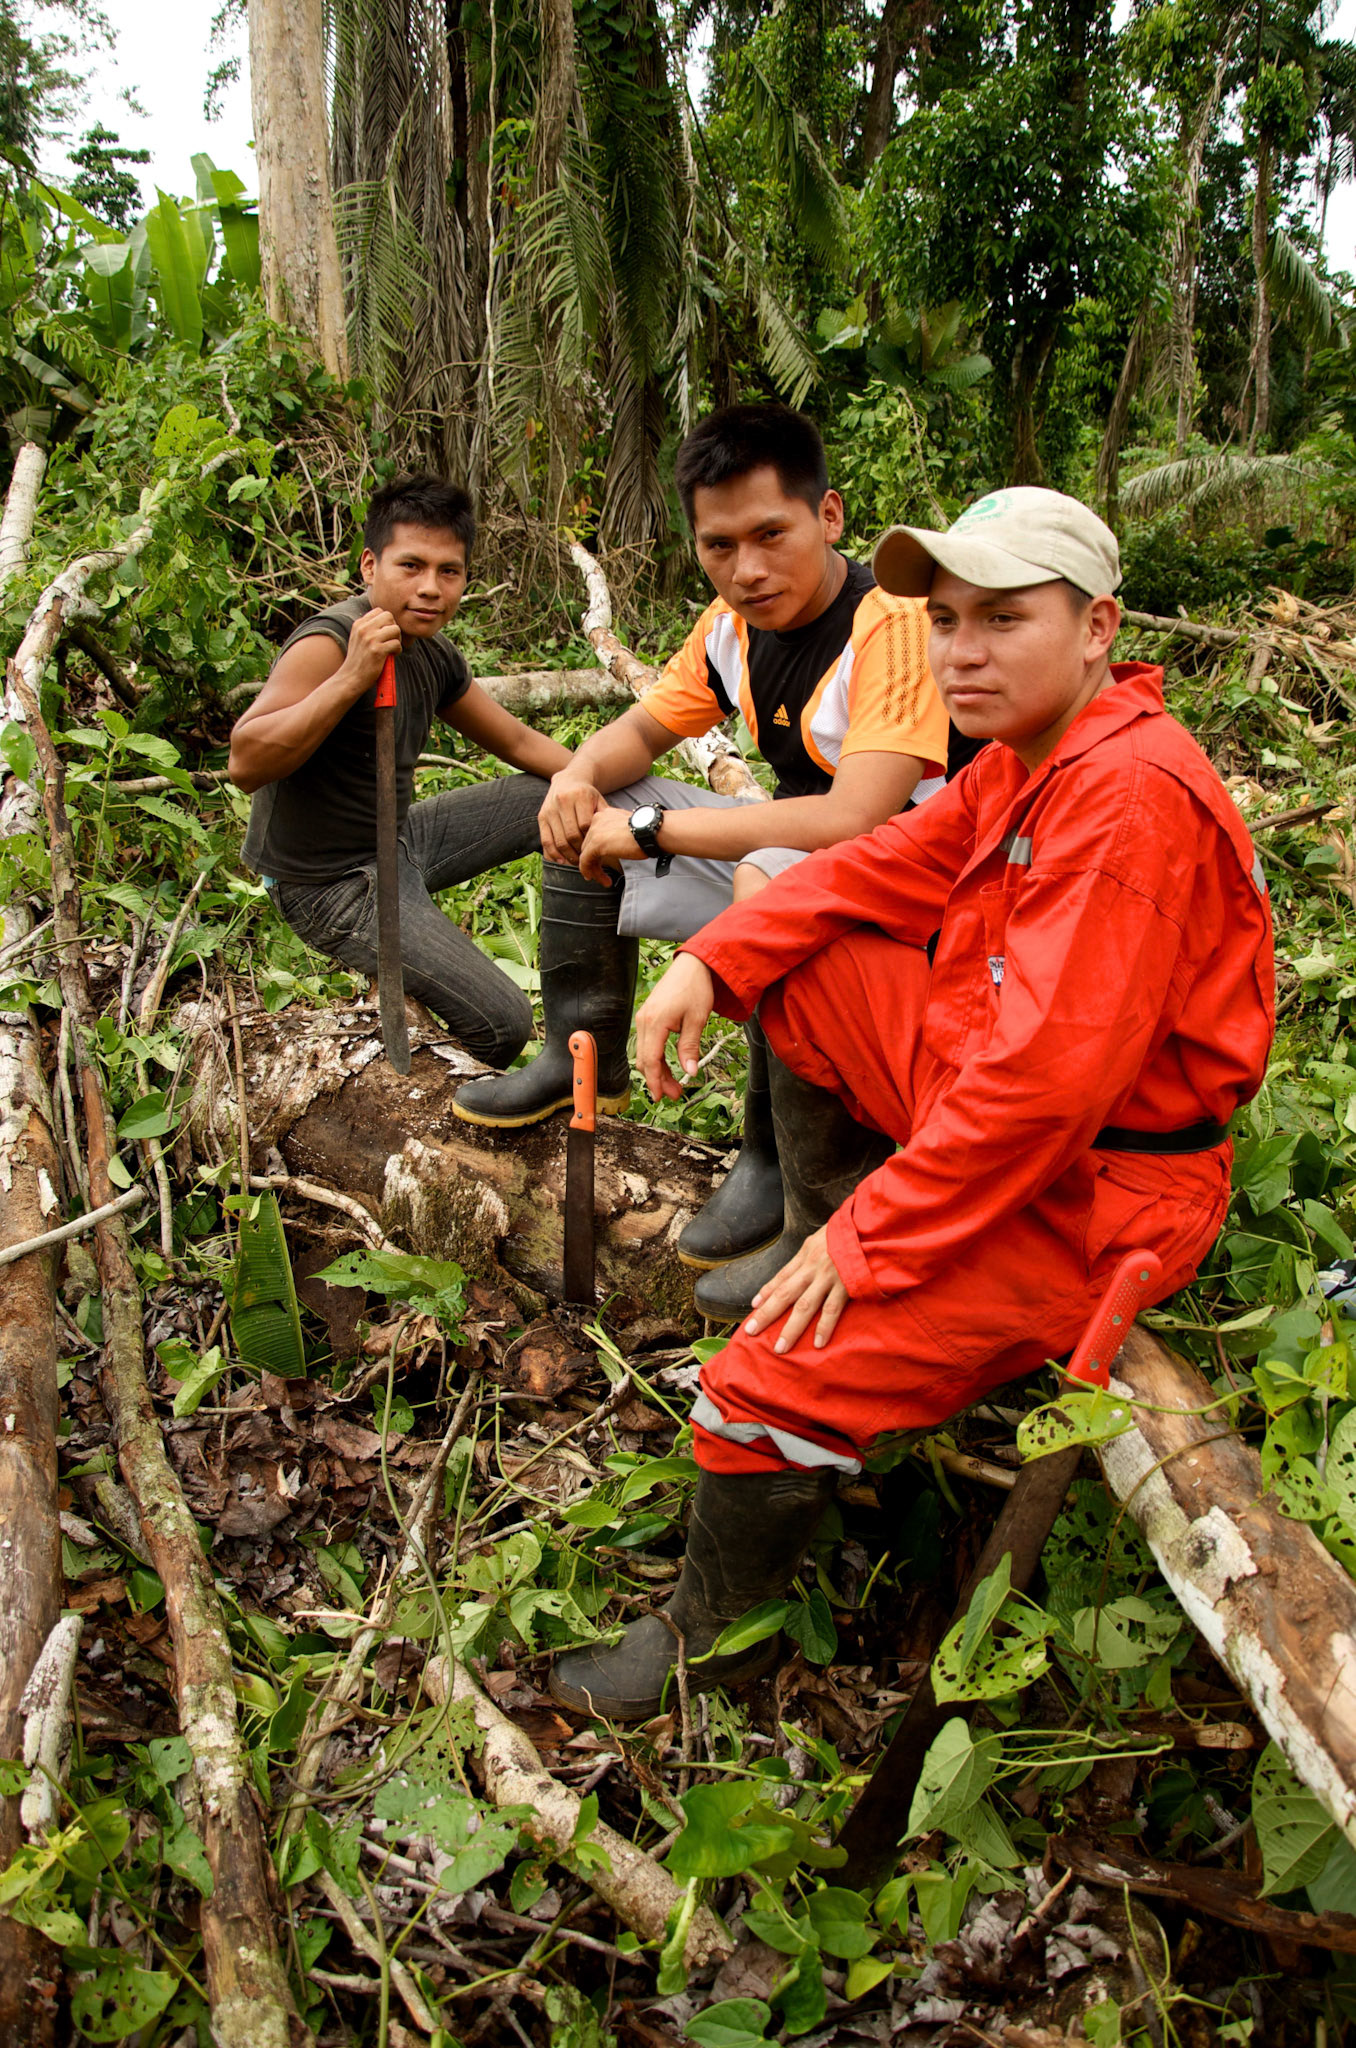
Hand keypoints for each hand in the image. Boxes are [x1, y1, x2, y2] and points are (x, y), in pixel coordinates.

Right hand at [344, 606, 401, 691]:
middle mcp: (363, 629)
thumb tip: (388, 620)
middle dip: (393, 628)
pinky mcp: (377, 651)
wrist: (350, 678)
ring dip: (397, 639)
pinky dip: (397, 650)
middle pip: (389, 616)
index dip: (386, 622)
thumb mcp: (358, 639)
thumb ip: (369, 628)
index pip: (380, 611)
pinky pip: (396, 643)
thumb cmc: (358, 660)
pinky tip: (391, 656)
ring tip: (391, 648)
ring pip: (395, 629)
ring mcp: (370, 639)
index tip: (385, 634)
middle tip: (391, 640)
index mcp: (359, 624)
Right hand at [539, 772, 607, 863]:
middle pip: (572, 835)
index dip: (591, 840)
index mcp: (580, 796)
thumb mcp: (598, 801)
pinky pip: (546, 839)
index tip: (597, 849)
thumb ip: (604, 818)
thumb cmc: (587, 796)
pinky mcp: (542, 816)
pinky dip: (553, 853)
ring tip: (577, 862)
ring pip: (559, 840)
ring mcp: (550, 809)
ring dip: (568, 855)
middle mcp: (563, 801)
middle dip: (580, 851)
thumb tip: (613, 839)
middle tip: (587, 860)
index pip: (585, 825)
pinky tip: (561, 860)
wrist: (568, 780)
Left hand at [578, 808, 646, 884]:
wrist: (652, 830)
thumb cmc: (649, 830)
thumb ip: (619, 833)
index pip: (594, 834)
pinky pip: (585, 861)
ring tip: (604, 880)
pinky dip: (589, 871)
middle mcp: (597, 820)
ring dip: (594, 869)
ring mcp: (595, 831)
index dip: (596, 850)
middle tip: (602, 874)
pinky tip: (598, 878)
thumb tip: (617, 846)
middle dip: (594, 861)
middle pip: (588, 844)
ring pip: (586, 854)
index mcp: (605, 815)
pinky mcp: (596, 844)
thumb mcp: (630, 828)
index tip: (601, 861)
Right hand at [634, 954, 714, 1100]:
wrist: (692, 964)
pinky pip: (647, 1043)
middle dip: (657, 1079)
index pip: (651, 1060)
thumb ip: (690, 1047)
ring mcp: (643, 1018)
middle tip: (675, 1093)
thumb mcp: (697, 1020)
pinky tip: (668, 1065)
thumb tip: (690, 1071)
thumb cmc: (696, 987)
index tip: (662, 1096)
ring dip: (657, 1070)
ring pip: (644, 1053)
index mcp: (655, 1022)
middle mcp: (644, 1021)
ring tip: (674, 1083)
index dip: (655, 1081)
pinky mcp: (647, 1016)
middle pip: (644, 1059)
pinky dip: (656, 1057)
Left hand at [743, 1226, 848, 1352]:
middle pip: (784, 1294)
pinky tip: (817, 1343)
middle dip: (766, 1314)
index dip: (766, 1292)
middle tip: (750, 1331)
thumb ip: (812, 1252)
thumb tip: (803, 1266)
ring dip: (791, 1328)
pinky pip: (832, 1309)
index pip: (781, 1276)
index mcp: (806, 1254)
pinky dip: (824, 1327)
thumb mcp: (824, 1235)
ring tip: (780, 1348)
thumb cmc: (850, 1230)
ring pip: (804, 1306)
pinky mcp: (846, 1285)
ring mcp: (828, 1277)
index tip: (754, 1306)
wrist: (870, 1225)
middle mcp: (812, 1266)